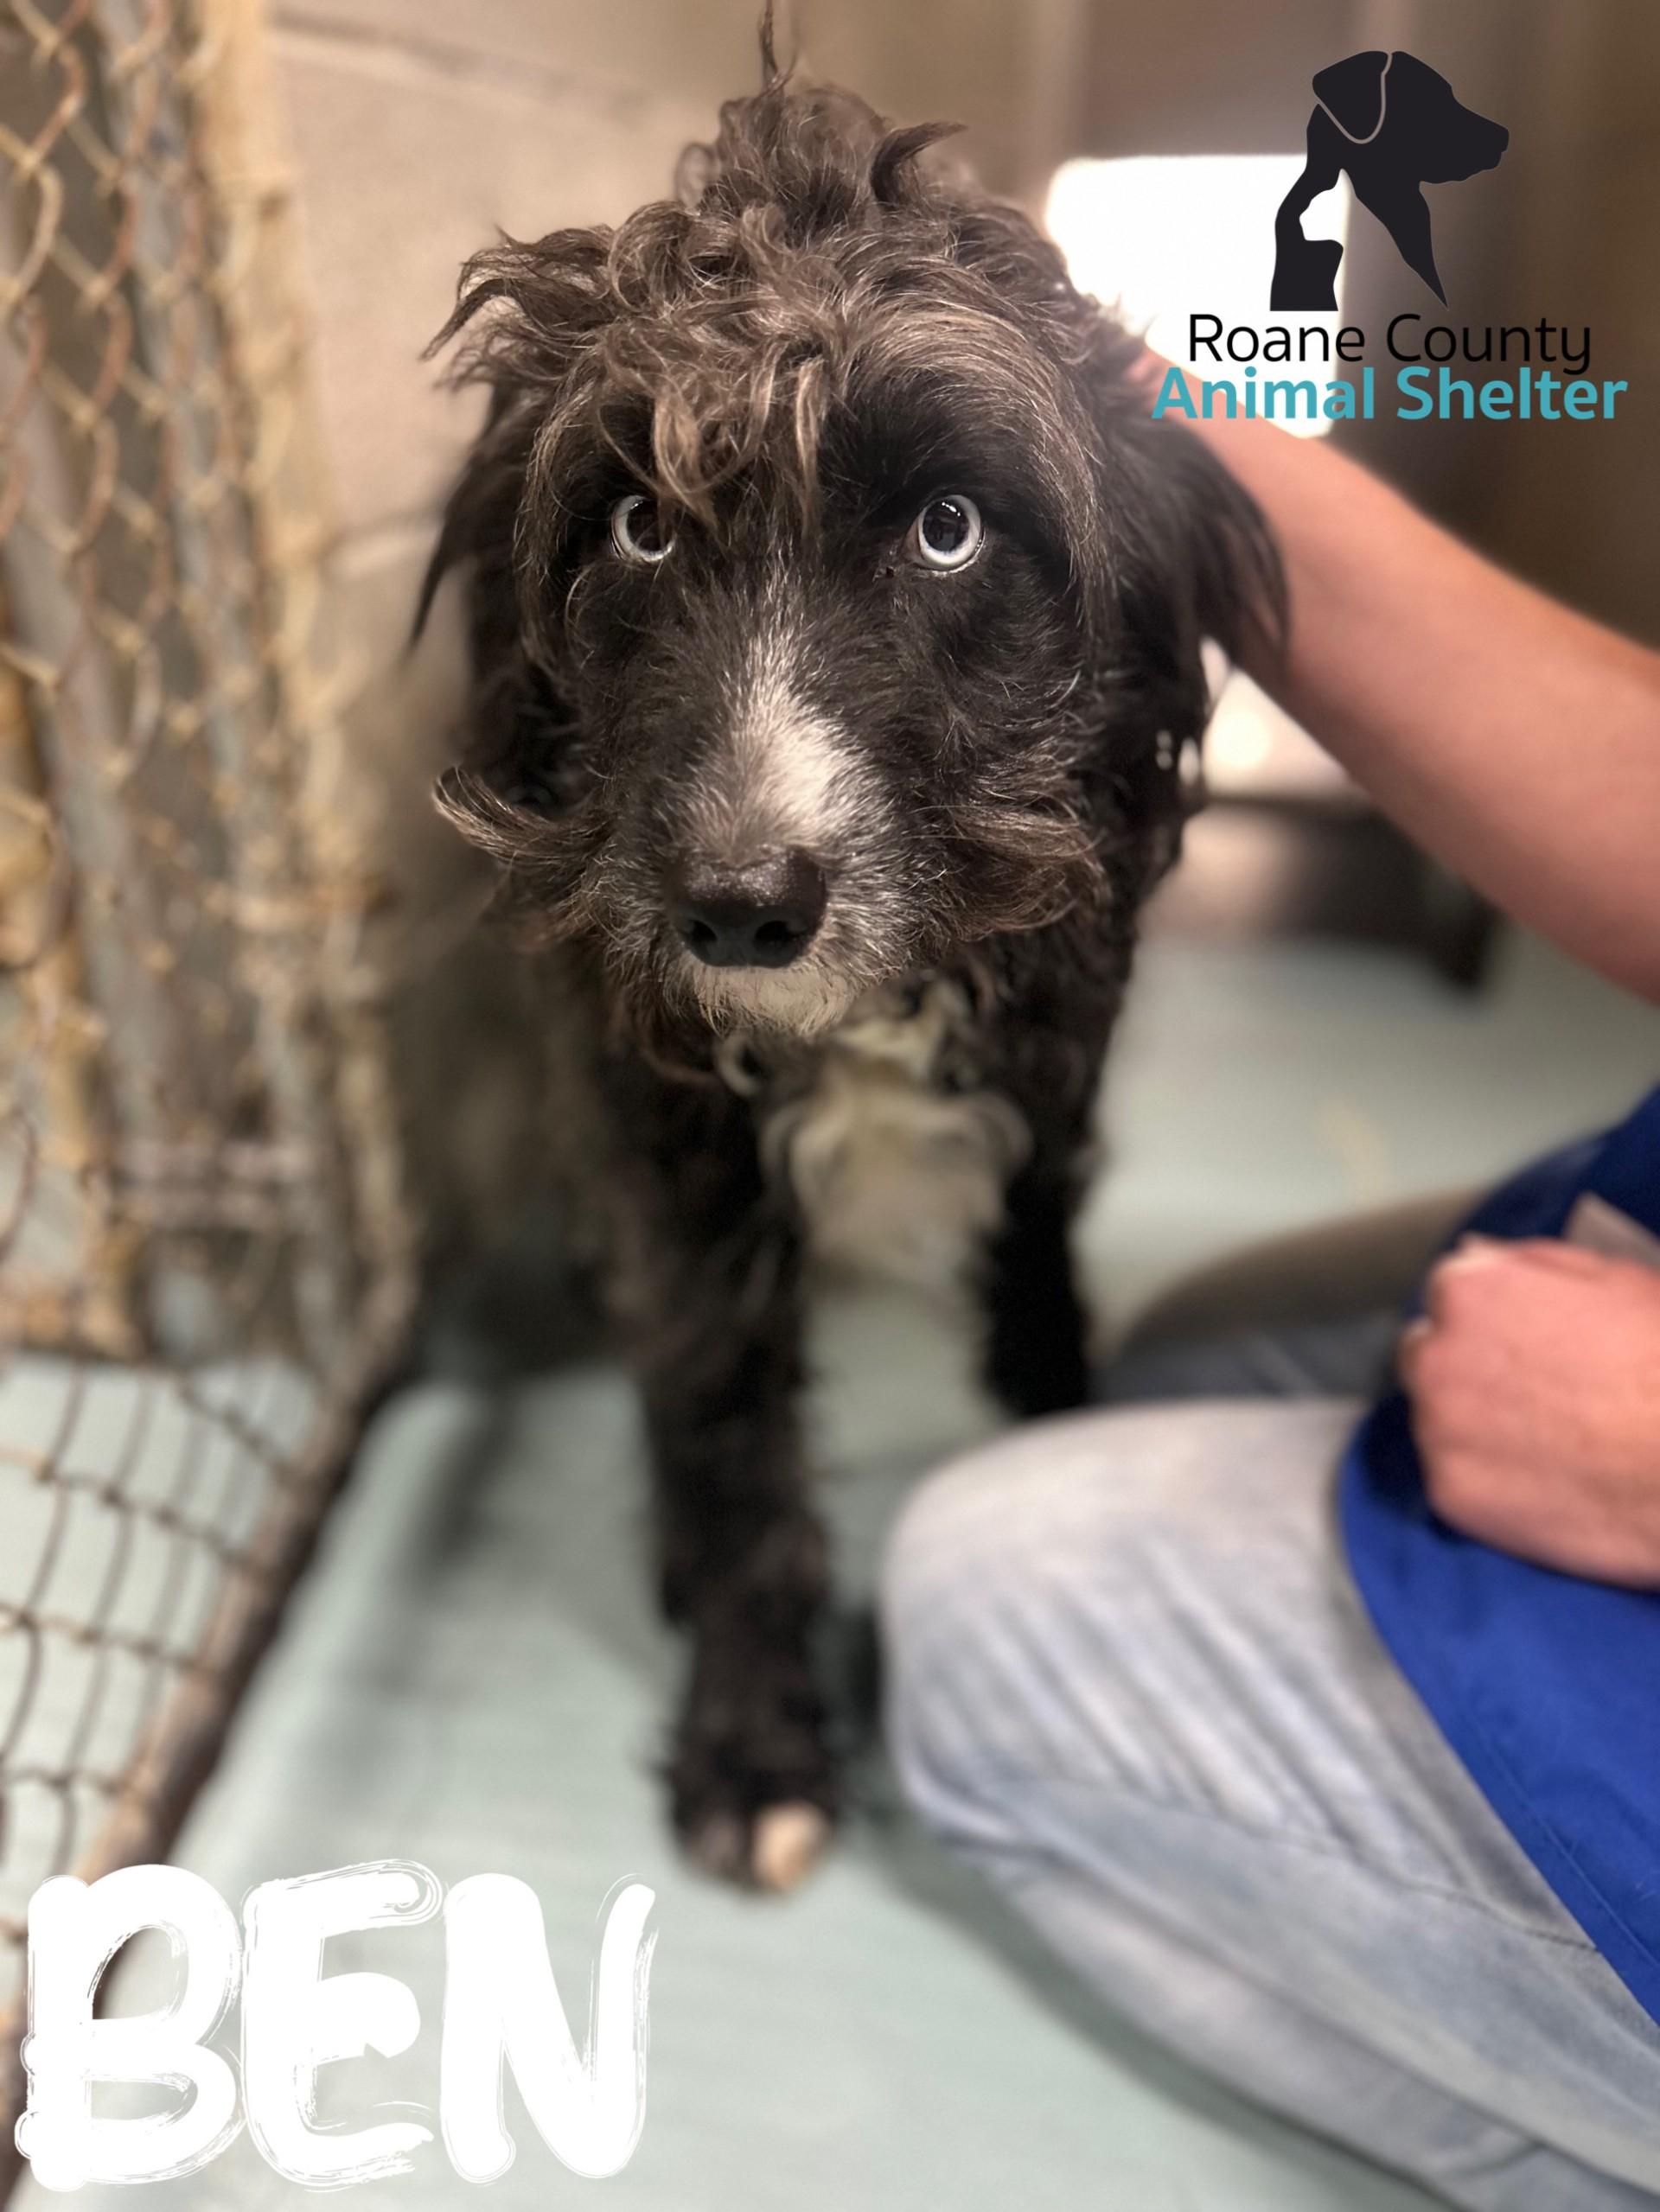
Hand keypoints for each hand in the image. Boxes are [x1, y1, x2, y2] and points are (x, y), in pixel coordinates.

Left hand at [1399, 1235, 1659, 1586]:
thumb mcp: (1610, 1279)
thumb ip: (1527, 1265)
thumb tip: (1477, 1256)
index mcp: (1468, 1291)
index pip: (1448, 1298)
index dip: (1490, 1321)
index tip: (1522, 1343)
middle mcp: (1437, 1355)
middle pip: (1427, 1358)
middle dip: (1464, 1370)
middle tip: (1530, 1395)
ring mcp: (1439, 1428)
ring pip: (1437, 1422)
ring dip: (1472, 1427)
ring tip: (1547, 1443)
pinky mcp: (1452, 1494)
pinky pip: (1456, 1480)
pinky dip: (1489, 1483)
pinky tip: (1545, 1482)